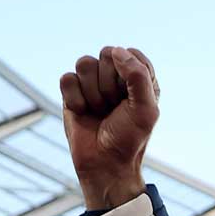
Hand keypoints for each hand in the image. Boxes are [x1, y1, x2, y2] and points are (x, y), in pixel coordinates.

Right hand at [59, 46, 158, 209]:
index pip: (131, 54)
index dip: (129, 74)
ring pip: (84, 63)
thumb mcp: (146, 109)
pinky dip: (75, 98)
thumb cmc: (130, 139)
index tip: (132, 99)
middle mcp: (115, 77)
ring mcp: (92, 83)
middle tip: (115, 108)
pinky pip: (67, 79)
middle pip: (106, 54)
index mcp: (139, 78)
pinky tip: (83, 113)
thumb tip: (116, 51)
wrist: (105, 164)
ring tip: (100, 111)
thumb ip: (138, 76)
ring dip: (93, 92)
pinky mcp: (71, 93)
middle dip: (110, 85)